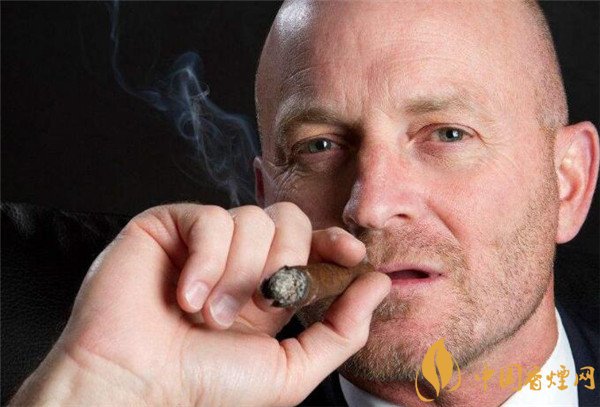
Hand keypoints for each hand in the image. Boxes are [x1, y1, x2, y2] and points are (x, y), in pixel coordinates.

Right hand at [11, 203, 389, 405]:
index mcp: (265, 288)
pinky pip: (210, 219)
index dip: (333, 239)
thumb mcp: (290, 369)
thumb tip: (379, 283)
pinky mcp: (169, 226)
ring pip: (252, 219)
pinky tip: (184, 296)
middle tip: (261, 304)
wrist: (137, 385)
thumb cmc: (208, 385)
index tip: (350, 252)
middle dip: (285, 262)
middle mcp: (237, 260)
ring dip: (238, 274)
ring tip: (208, 316)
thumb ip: (340, 330)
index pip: (310, 243)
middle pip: (289, 219)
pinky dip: (206, 261)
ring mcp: (203, 241)